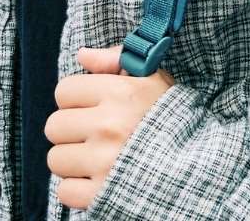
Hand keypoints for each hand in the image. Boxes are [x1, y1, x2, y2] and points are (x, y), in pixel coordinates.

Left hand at [46, 44, 175, 209]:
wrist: (195, 164)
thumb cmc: (170, 116)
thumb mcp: (152, 78)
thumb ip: (116, 60)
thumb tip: (82, 54)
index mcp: (121, 92)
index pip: (64, 90)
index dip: (78, 97)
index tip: (94, 105)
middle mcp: (109, 125)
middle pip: (54, 125)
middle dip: (72, 129)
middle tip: (94, 132)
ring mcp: (103, 162)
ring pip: (56, 158)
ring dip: (73, 159)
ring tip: (98, 156)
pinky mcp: (100, 195)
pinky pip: (64, 190)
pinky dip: (77, 187)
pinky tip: (98, 178)